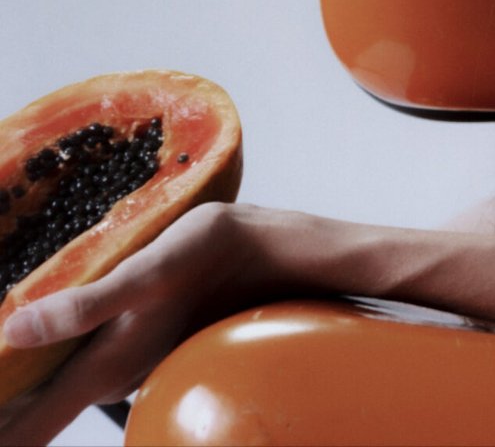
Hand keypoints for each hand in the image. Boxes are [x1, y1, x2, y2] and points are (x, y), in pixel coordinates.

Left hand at [0, 202, 265, 446]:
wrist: (280, 251)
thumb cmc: (217, 255)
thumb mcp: (153, 273)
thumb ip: (89, 305)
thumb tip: (14, 329)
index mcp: (104, 367)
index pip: (30, 422)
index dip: (3, 430)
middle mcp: (110, 372)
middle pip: (36, 411)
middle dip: (7, 414)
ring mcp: (125, 358)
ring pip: (55, 388)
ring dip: (21, 395)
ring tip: (1, 384)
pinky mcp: (138, 337)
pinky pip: (77, 361)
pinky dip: (44, 364)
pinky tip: (36, 345)